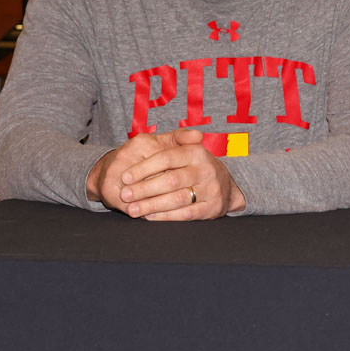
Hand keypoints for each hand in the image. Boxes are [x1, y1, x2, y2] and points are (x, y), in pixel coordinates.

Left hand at [91, 129, 244, 219]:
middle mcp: (207, 170)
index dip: (144, 168)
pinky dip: (165, 216)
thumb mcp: (188, 147)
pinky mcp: (212, 208)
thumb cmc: (195, 165)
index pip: (167, 158)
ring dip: (151, 205)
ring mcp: (211, 190)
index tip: (125, 177)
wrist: (224, 185)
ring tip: (132, 209)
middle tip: (125, 195)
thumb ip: (180, 136)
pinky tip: (149, 216)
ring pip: (177, 199)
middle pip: (171, 180)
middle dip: (144, 189)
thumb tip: (194, 134)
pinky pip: (185, 214)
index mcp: (197, 152)